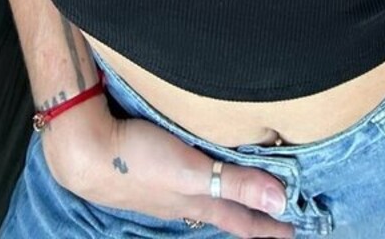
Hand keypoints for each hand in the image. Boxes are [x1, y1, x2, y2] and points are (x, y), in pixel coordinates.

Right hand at [42, 108, 296, 237]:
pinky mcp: (155, 173)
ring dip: (232, 196)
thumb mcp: (192, 172)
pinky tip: (203, 172)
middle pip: (228, 211)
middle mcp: (187, 200)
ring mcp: (168, 190)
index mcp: (200, 202)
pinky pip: (192, 182)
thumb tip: (281, 202)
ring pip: (209, 198)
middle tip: (279, 215)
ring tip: (248, 196)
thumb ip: (235, 184)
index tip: (296, 231)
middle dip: (254, 214)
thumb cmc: (140, 161)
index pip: (244, 220)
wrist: (88, 152)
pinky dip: (207, 181)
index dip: (270, 226)